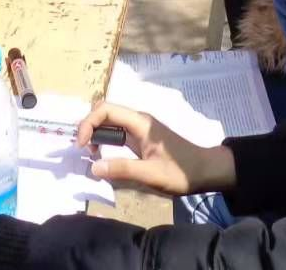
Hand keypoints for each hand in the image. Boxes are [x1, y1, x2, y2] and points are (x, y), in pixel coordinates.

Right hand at [77, 101, 235, 196]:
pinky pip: (118, 131)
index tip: (81, 145)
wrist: (204, 171)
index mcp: (140, 122)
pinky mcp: (141, 137)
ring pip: (111, 120)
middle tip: (81, 148)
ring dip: (96, 131)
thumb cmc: (179, 172)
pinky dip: (105, 138)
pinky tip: (101, 152)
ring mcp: (140, 128)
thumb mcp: (150, 174)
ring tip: (88, 152)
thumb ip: (122, 169)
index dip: (88, 123)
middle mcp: (138, 120)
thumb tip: (93, 166)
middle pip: (106, 112)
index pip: (106, 110)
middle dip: (89, 125)